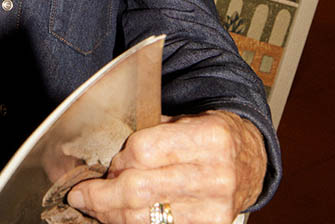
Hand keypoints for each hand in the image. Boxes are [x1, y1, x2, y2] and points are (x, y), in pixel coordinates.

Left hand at [66, 111, 266, 223]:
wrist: (251, 159)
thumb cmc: (210, 135)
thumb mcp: (185, 120)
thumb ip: (150, 133)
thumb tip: (105, 155)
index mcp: (208, 137)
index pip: (143, 150)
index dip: (118, 160)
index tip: (108, 164)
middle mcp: (216, 175)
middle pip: (140, 190)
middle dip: (103, 196)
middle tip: (83, 195)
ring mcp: (216, 208)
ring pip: (147, 218)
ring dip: (113, 215)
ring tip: (96, 209)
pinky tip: (121, 218)